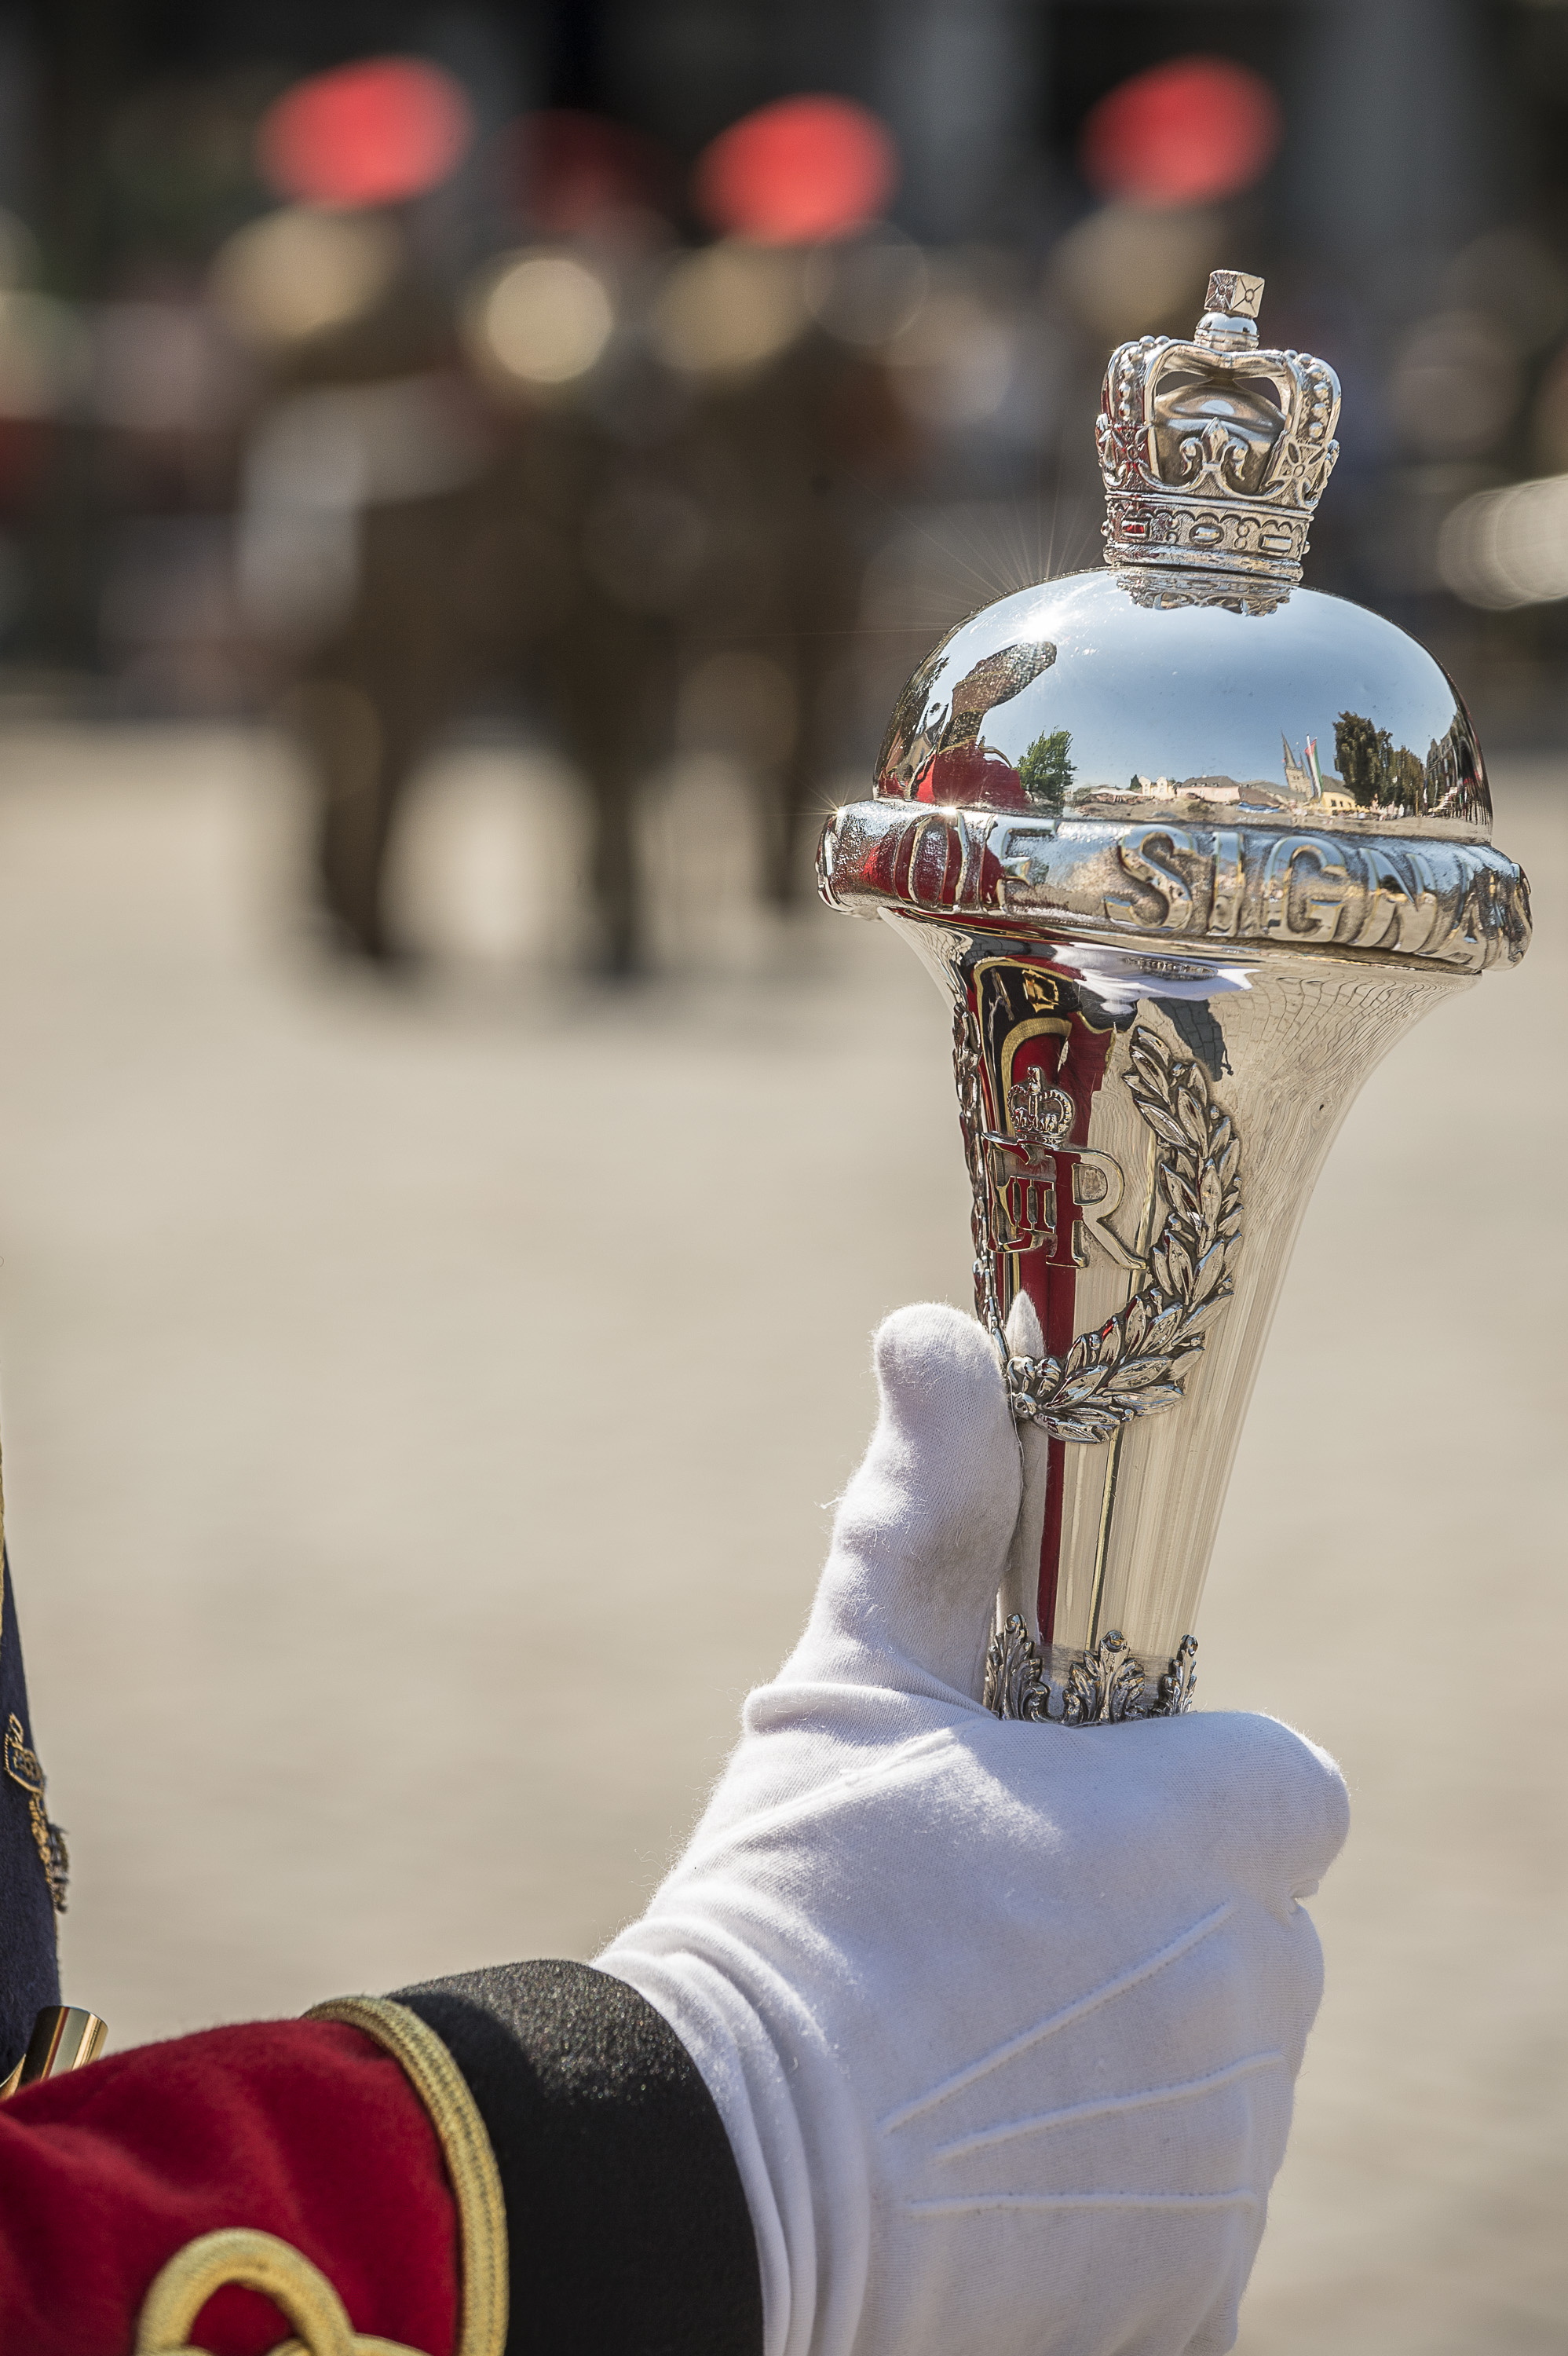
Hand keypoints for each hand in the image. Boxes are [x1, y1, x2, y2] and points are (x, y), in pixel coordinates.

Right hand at [599, 1303, 1348, 2355]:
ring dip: (1127, 2060)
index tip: (1084, 1815)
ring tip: (963, 2055)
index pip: (1286, 1794)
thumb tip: (935, 1326)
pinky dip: (1111, 2199)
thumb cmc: (792, 1893)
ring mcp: (1227, 2153)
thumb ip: (930, 1503)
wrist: (712, 2159)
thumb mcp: (852, 1678)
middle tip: (992, 1941)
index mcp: (1203, 1833)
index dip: (1192, 1799)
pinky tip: (986, 2167)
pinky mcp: (1192, 2288)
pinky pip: (1188, 2214)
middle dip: (1151, 1930)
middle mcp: (1253, 1995)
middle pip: (1252, 1940)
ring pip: (1220, 2075)